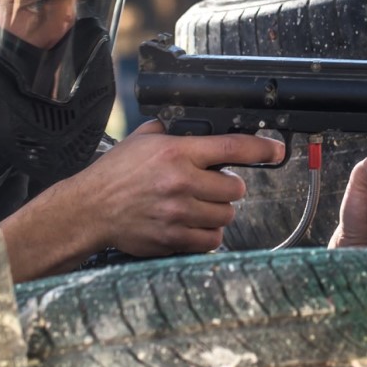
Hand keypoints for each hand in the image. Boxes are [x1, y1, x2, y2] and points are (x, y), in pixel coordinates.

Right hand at [0, 121, 282, 278]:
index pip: (232, 148)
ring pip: (226, 215)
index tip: (276, 151)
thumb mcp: (143, 140)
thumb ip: (174, 132)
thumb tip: (201, 126)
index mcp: (177, 152)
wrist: (89, 210)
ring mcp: (179, 213)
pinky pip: (211, 239)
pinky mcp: (174, 238)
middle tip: (211, 186)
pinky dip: (207, 234)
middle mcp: (181, 182)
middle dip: (228, 187)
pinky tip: (192, 224)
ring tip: (197, 206)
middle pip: (235, 189)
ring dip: (217, 211)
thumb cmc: (114, 175)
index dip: (261, 150)